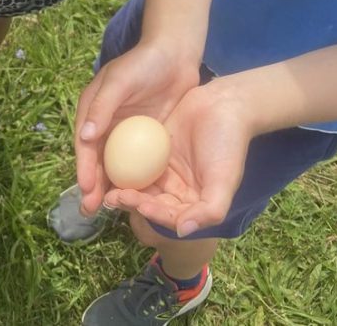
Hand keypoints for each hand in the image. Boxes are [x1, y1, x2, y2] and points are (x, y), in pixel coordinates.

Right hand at [74, 41, 201, 215]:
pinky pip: (137, 161)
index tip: (86, 189)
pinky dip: (134, 178)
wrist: (175, 54)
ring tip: (111, 210)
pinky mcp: (146, 136)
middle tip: (91, 210)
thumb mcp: (120, 82)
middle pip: (97, 160)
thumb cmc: (144, 64)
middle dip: (93, 185)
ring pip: (116, 165)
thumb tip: (84, 136)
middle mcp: (105, 124)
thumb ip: (102, 107)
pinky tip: (138, 195)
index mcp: (92, 111)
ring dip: (112, 186)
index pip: (85, 145)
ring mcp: (126, 132)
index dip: (84, 168)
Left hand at [103, 80, 253, 237]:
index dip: (156, 214)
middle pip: (152, 202)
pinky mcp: (152, 151)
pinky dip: (124, 167)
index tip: (141, 205)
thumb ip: (209, 210)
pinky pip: (135, 163)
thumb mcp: (225, 180)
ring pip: (140, 185)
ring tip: (108, 189)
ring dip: (124, 189)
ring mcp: (164, 171)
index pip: (172, 216)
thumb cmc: (228, 145)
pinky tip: (109, 167)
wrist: (224, 104)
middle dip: (133, 203)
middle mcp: (178, 190)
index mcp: (196, 202)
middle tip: (114, 198)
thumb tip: (183, 232)